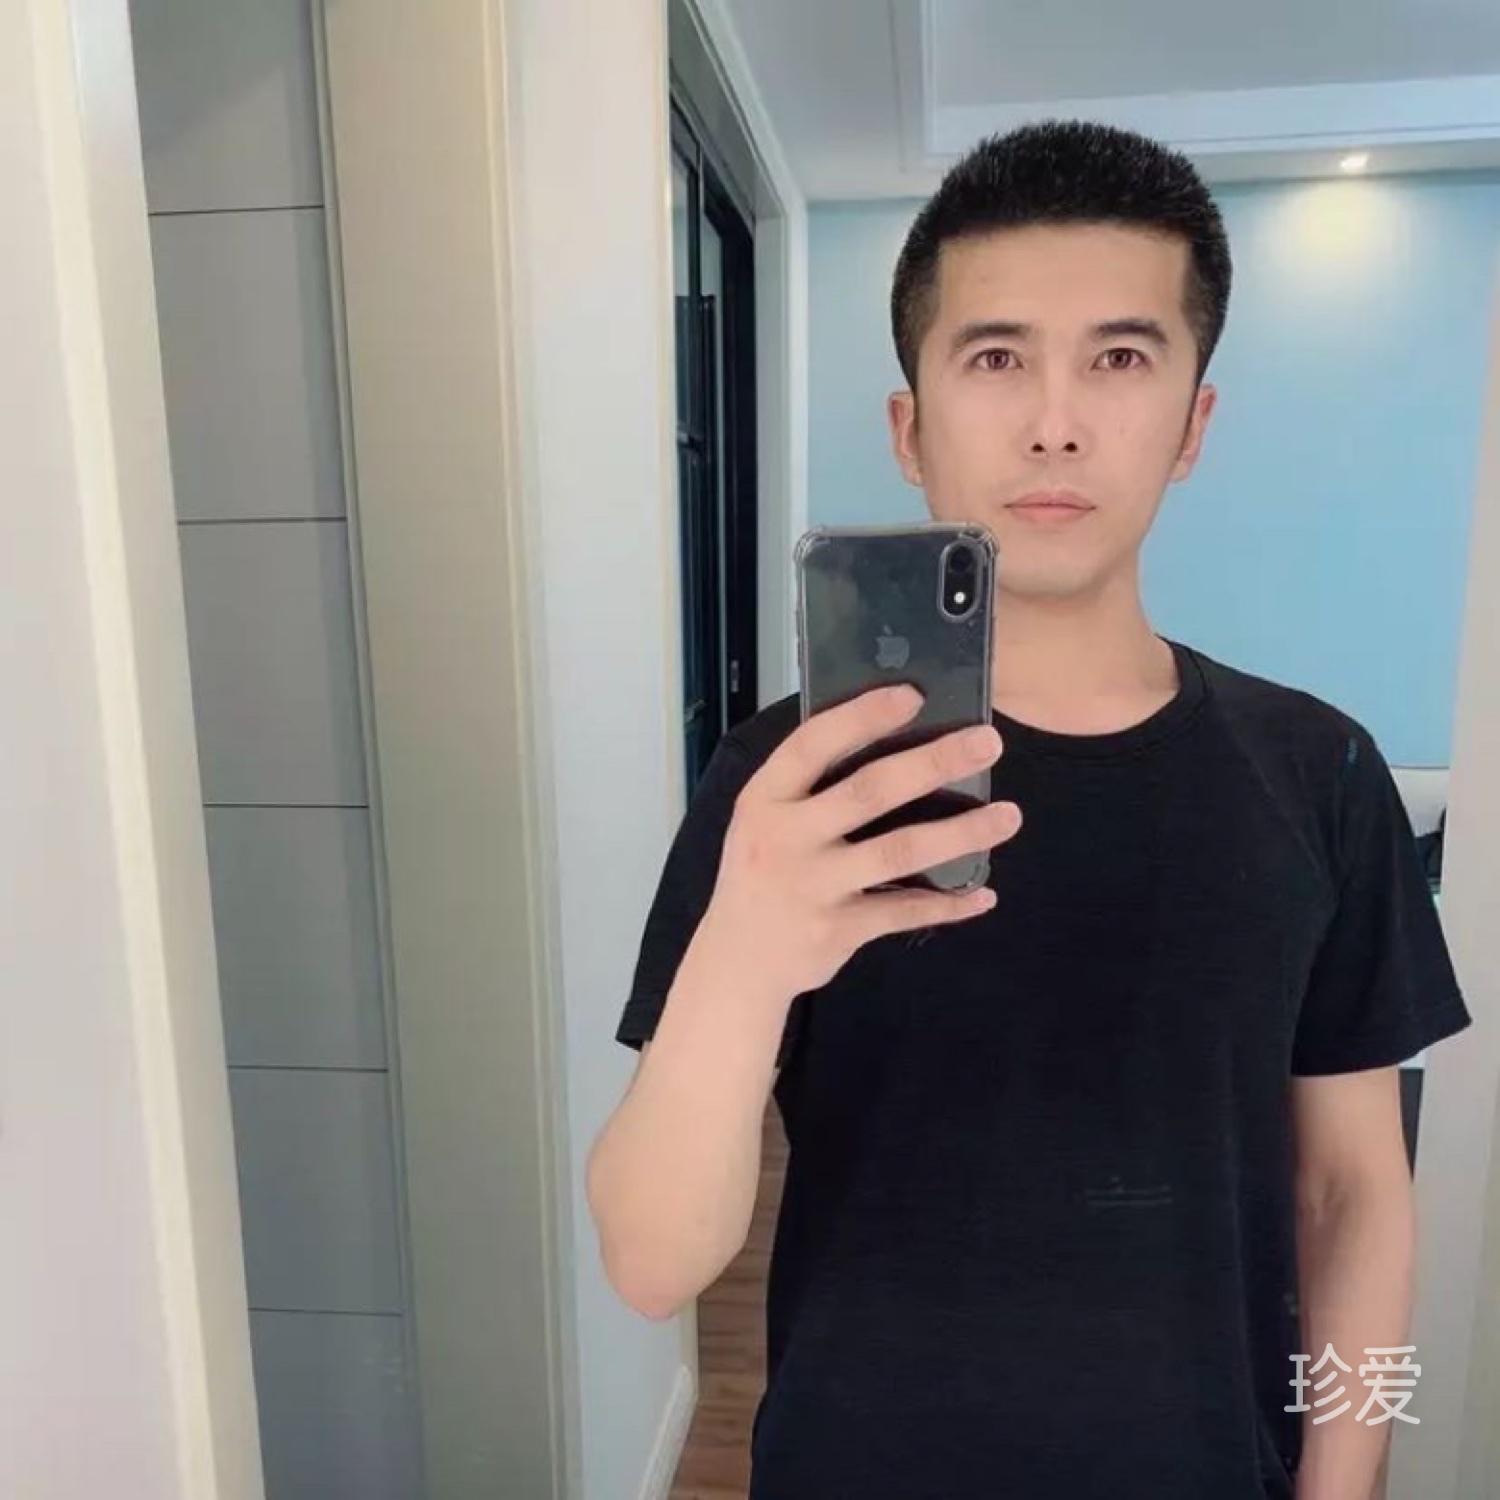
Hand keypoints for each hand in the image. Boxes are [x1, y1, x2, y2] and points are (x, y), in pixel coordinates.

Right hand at [694, 684, 1019, 1000]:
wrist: (738, 960)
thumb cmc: (761, 873)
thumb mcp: (764, 819)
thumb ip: (809, 785)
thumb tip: (888, 735)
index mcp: (766, 798)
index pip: (812, 744)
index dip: (862, 717)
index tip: (913, 694)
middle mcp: (786, 838)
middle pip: (869, 791)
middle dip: (934, 763)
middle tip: (989, 742)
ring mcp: (813, 886)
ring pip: (899, 851)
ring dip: (960, 833)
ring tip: (1008, 816)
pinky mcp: (839, 929)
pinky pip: (905, 910)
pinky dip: (948, 904)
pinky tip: (982, 893)